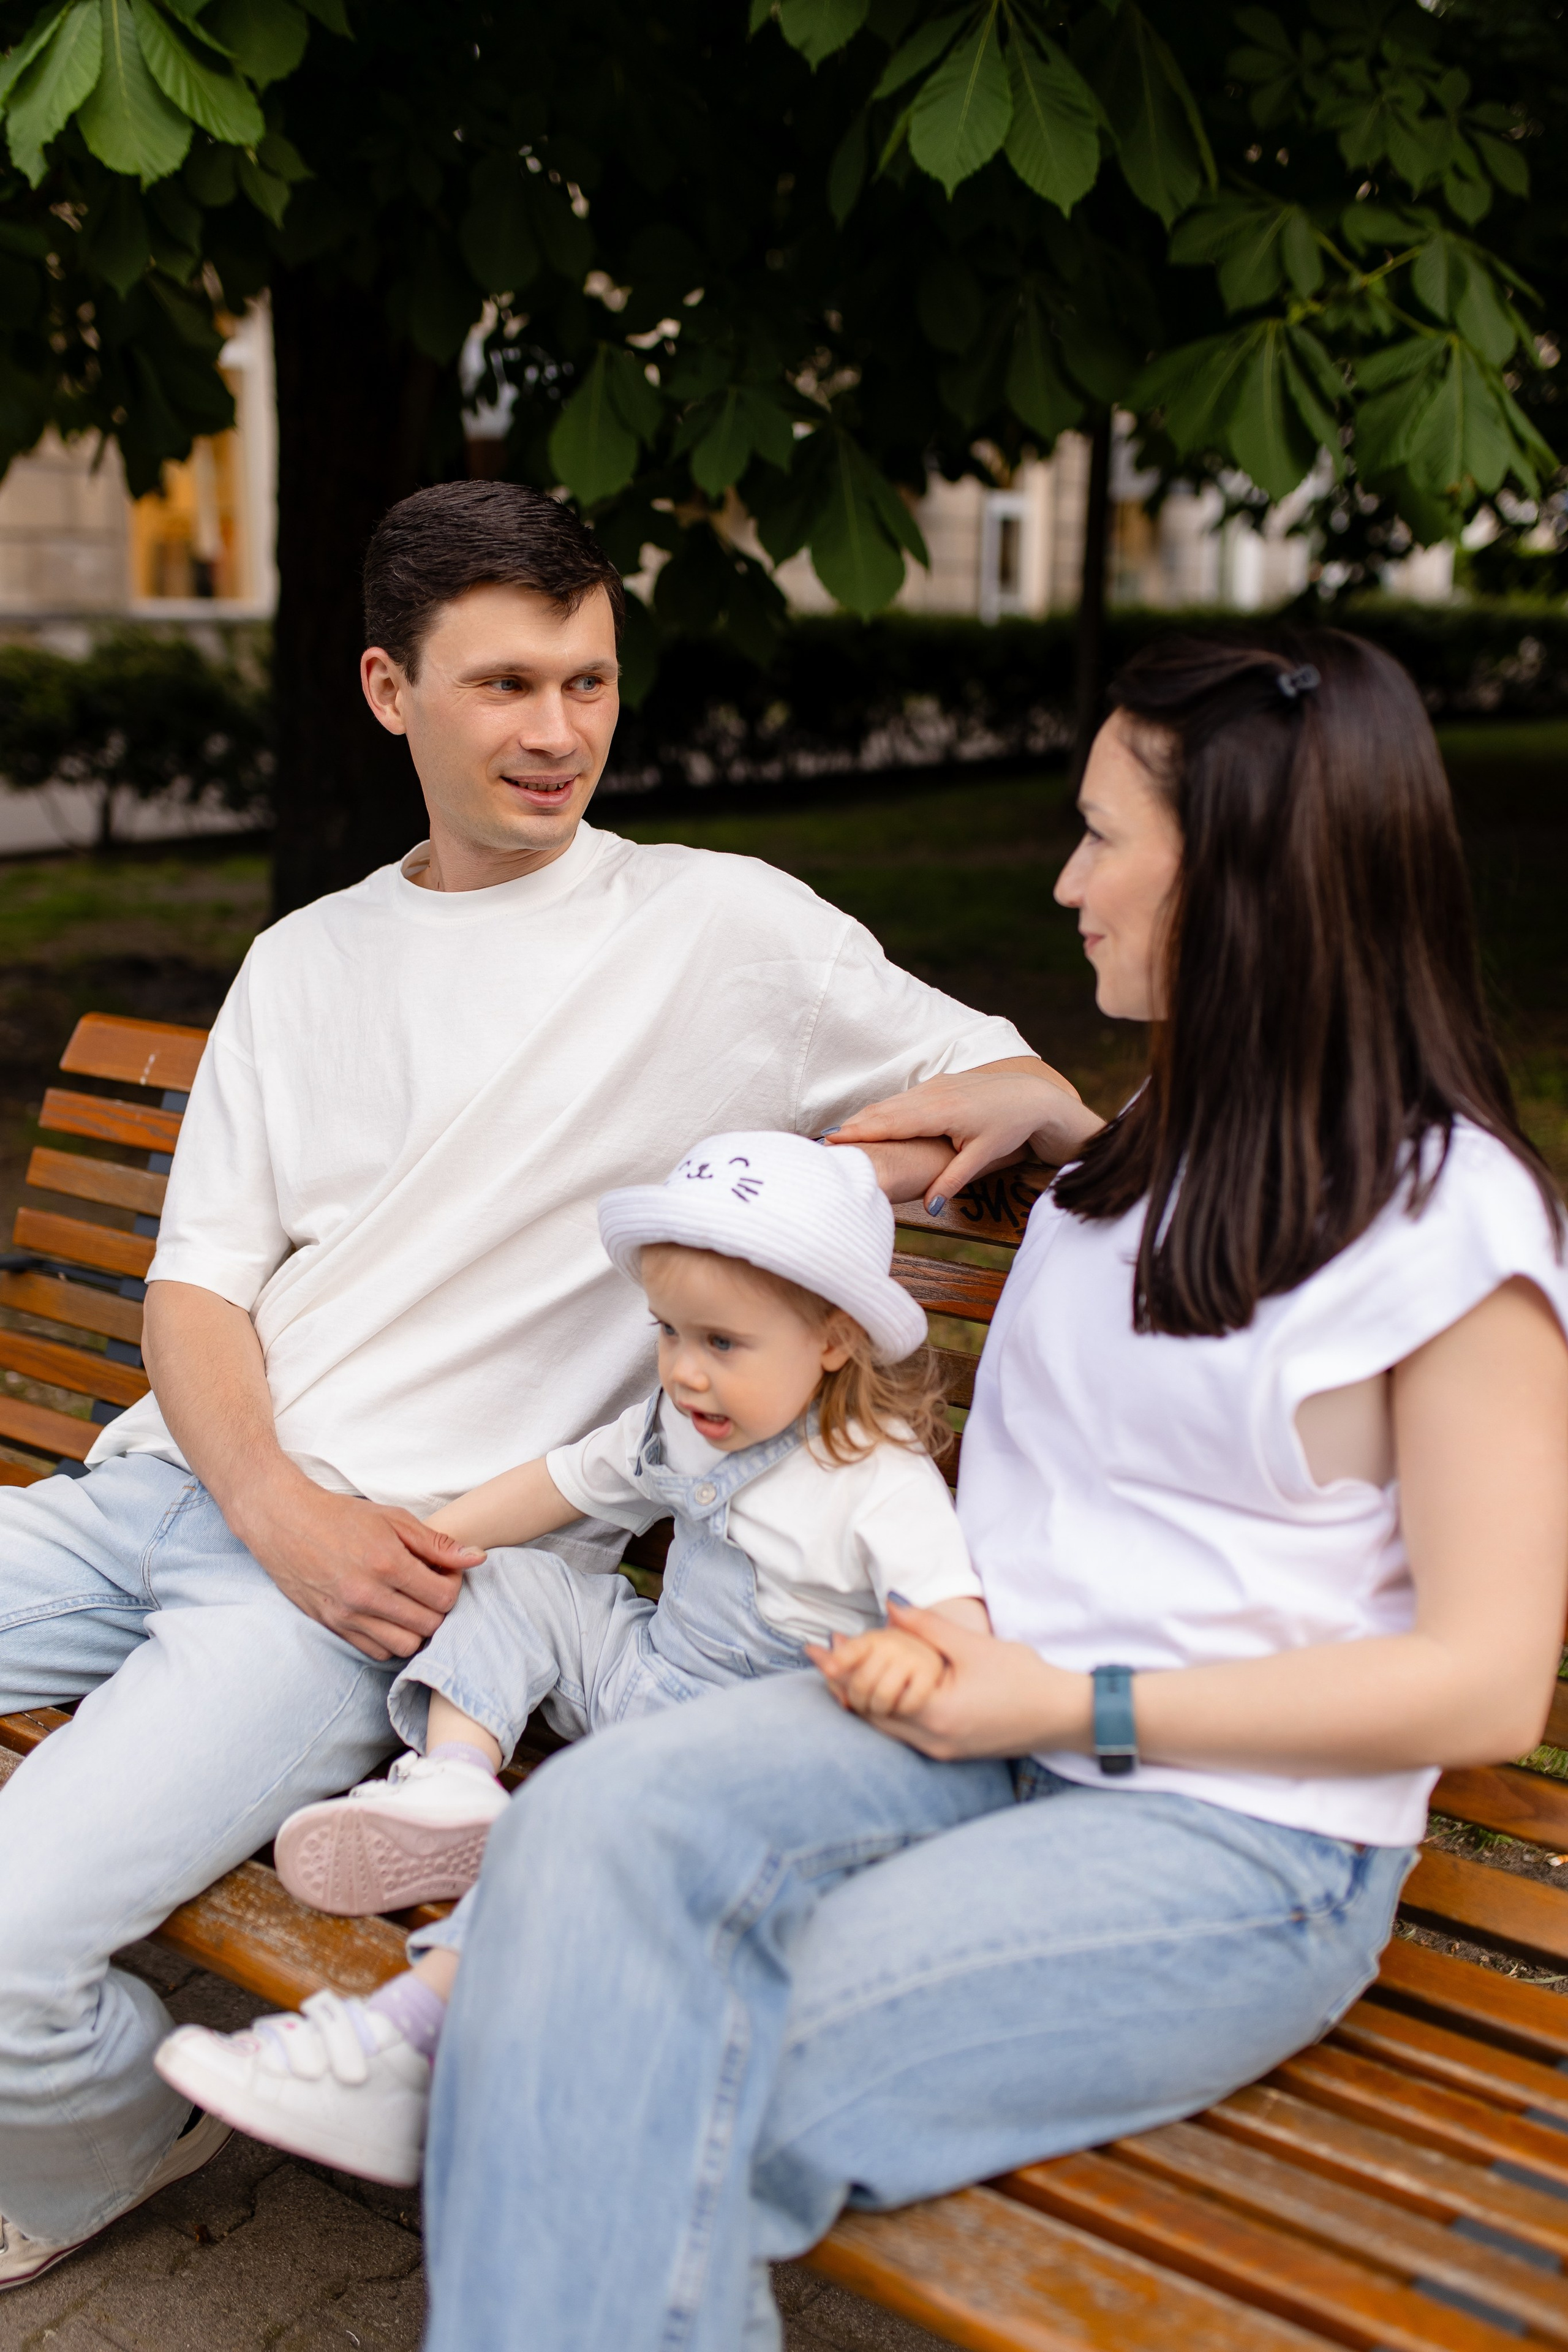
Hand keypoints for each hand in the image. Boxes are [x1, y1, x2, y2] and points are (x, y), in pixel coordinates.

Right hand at [236, 1477, 485, 1661]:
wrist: (284, 1522)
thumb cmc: (341, 1516)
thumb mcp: (393, 1519)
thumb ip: (436, 1543)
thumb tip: (477, 1558)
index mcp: (387, 1563)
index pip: (444, 1598)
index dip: (454, 1586)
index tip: (445, 1573)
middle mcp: (367, 1595)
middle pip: (429, 1626)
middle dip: (439, 1609)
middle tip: (431, 1588)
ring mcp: (347, 1615)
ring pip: (405, 1646)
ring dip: (417, 1628)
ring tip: (412, 1604)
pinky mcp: (333, 1626)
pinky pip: (376, 1650)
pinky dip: (391, 1639)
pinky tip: (390, 1615)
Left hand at [811, 1600, 1089, 1759]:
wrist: (1064, 1715)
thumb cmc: (1024, 1678)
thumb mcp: (973, 1646)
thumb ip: (928, 1626)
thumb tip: (891, 1602)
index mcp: (934, 1714)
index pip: (870, 1694)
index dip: (841, 1669)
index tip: (819, 1648)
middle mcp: (931, 1741)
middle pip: (870, 1715)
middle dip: (844, 1684)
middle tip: (821, 1655)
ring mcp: (939, 1751)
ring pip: (884, 1726)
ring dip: (862, 1698)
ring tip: (840, 1670)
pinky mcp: (949, 1752)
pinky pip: (903, 1731)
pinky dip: (885, 1710)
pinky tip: (878, 1689)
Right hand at [825, 1057, 1103, 1211]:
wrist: (1033, 1096)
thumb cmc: (1009, 1127)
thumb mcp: (982, 1156)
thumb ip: (953, 1180)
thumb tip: (930, 1207)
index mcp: (941, 1111)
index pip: (891, 1123)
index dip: (860, 1133)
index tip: (833, 1141)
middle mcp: (933, 1094)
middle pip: (884, 1111)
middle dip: (854, 1125)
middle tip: (823, 1141)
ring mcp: (935, 1085)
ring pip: (892, 1102)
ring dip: (866, 1117)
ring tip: (839, 1133)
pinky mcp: (939, 1084)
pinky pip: (904, 1098)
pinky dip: (883, 1110)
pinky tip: (871, 1120)